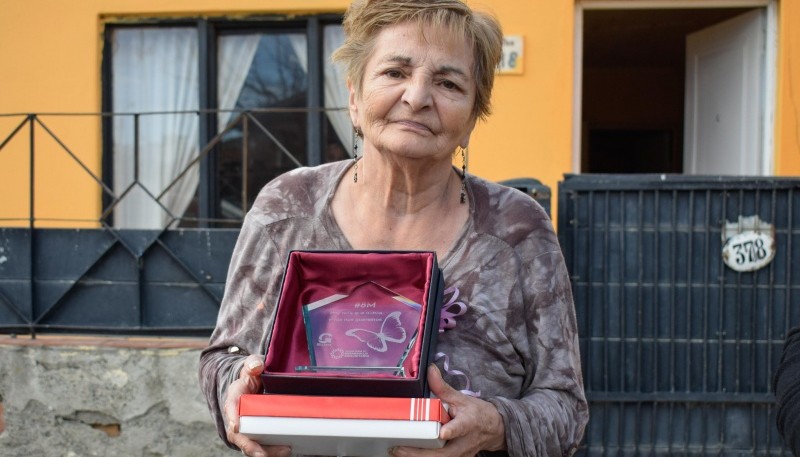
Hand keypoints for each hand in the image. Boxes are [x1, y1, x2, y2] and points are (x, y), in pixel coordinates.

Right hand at [223, 354, 291, 456]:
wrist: (253, 385)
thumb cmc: (252, 377)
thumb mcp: (251, 366)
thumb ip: (253, 364)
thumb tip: (256, 366)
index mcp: (234, 398)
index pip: (230, 407)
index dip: (232, 417)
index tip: (236, 426)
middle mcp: (236, 417)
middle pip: (238, 435)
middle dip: (249, 445)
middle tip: (262, 454)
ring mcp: (246, 427)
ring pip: (250, 444)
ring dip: (265, 451)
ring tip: (284, 451)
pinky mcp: (256, 434)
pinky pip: (262, 445)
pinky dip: (272, 450)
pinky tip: (287, 450)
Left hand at [391, 364, 505, 456]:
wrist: (494, 430)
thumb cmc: (478, 414)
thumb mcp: (461, 398)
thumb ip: (443, 387)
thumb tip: (430, 370)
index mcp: (468, 423)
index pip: (460, 428)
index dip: (451, 431)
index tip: (443, 433)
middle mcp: (464, 442)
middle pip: (443, 453)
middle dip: (420, 452)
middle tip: (400, 448)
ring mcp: (460, 454)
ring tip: (397, 451)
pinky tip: (406, 454)